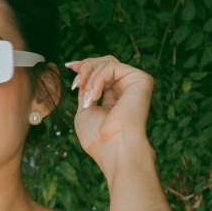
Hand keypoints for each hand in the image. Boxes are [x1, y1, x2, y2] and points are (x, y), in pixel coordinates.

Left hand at [67, 55, 154, 170]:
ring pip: (107, 63)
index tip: (70, 66)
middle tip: (76, 83)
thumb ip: (86, 91)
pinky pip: (111, 67)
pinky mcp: (141, 80)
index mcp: (116, 97)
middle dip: (86, 68)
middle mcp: (127, 89)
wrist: (113, 148)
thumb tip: (81, 74)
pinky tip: (94, 97)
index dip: (86, 66)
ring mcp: (134, 83)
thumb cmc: (98, 138)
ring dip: (89, 77)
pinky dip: (97, 79)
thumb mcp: (85, 111)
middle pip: (105, 62)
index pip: (102, 72)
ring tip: (87, 99)